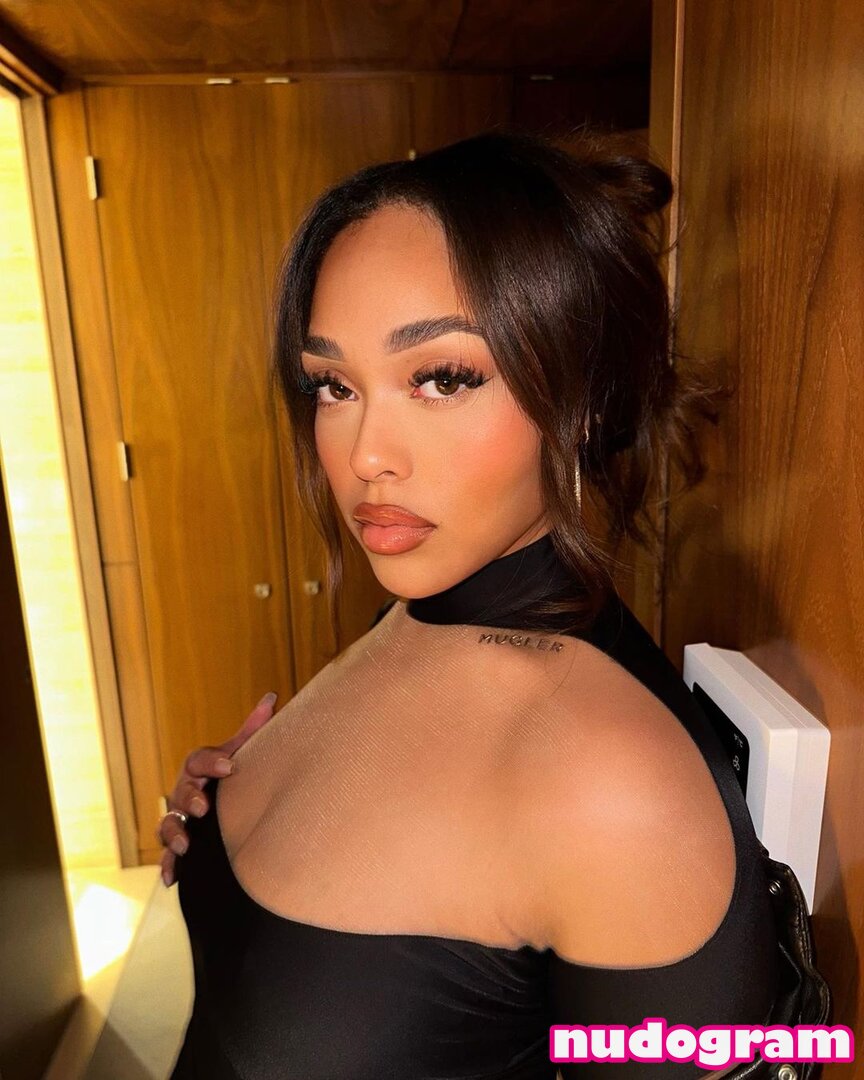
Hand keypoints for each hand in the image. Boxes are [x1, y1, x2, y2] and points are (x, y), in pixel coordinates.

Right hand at [156, 691, 277, 885]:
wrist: (222, 807)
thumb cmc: (233, 776)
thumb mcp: (241, 753)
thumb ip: (254, 730)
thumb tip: (272, 697)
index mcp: (199, 767)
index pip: (198, 759)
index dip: (212, 762)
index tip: (230, 766)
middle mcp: (184, 792)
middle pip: (180, 792)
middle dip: (190, 798)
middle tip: (204, 807)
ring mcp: (179, 819)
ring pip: (168, 824)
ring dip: (174, 833)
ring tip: (185, 844)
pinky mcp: (178, 846)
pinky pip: (166, 856)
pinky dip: (167, 866)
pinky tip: (171, 879)